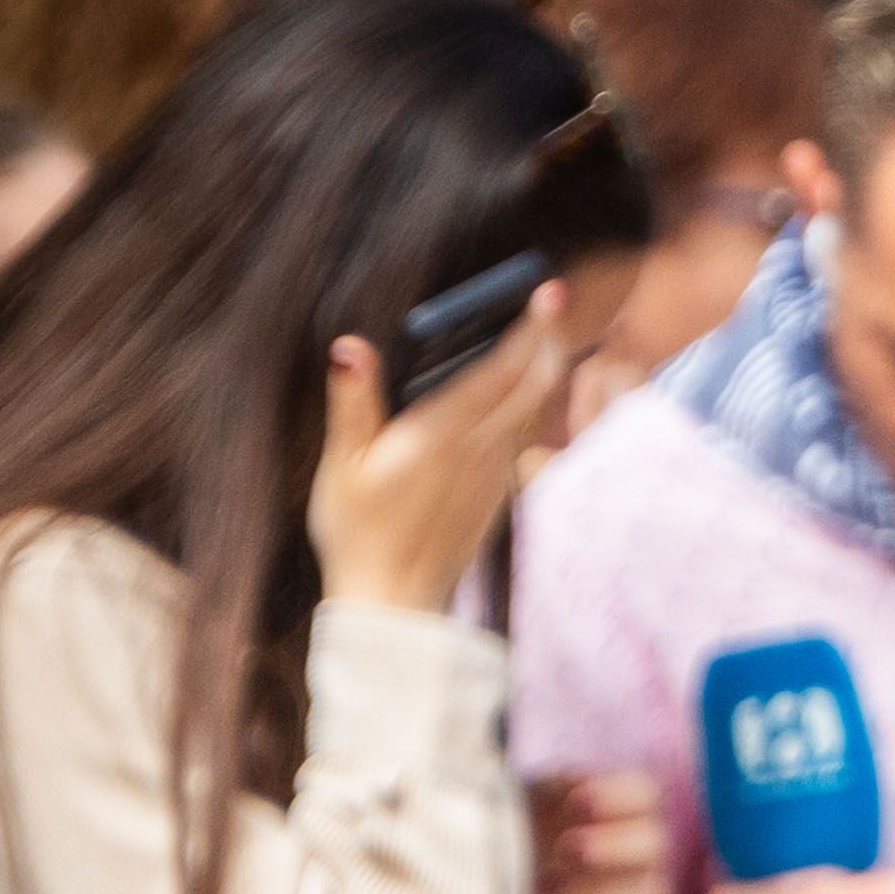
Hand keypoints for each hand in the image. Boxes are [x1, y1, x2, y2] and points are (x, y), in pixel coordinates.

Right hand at [306, 279, 575, 616]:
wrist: (395, 601)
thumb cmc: (357, 532)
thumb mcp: (341, 465)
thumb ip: (353, 402)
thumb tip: (350, 346)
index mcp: (443, 436)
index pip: (501, 371)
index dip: (531, 328)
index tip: (551, 291)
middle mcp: (481, 450)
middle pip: (534, 384)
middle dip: (548, 336)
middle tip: (552, 297)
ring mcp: (496, 472)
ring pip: (535, 408)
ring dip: (544, 366)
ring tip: (542, 328)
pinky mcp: (498, 489)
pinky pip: (525, 434)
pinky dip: (530, 400)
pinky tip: (519, 385)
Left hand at [526, 769, 669, 893]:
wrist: (514, 887)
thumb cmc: (531, 831)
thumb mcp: (535, 800)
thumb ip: (557, 788)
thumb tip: (576, 787)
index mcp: (626, 810)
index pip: (644, 796)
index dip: (615, 798)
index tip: (573, 804)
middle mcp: (645, 854)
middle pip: (653, 845)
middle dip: (609, 847)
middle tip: (564, 849)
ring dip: (592, 893)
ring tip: (546, 885)